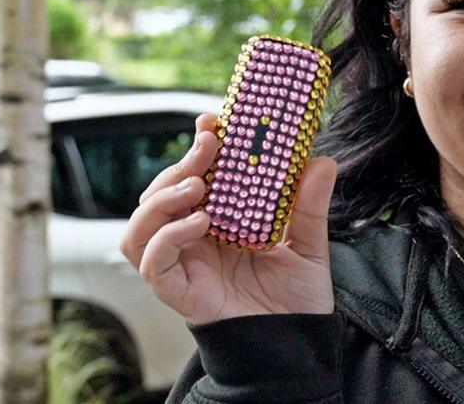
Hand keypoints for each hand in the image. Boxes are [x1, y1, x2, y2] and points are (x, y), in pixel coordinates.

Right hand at [119, 113, 336, 325]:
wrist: (297, 343)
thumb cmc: (297, 297)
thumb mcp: (310, 244)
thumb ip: (310, 206)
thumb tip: (322, 160)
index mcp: (220, 220)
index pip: (194, 176)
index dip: (197, 148)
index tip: (213, 122)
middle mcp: (194, 238)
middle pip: (162, 193)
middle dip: (180, 164)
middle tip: (210, 146)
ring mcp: (183, 264)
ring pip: (142, 224)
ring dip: (161, 198)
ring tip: (198, 187)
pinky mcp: (179, 292)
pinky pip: (152, 263)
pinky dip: (167, 238)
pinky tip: (199, 224)